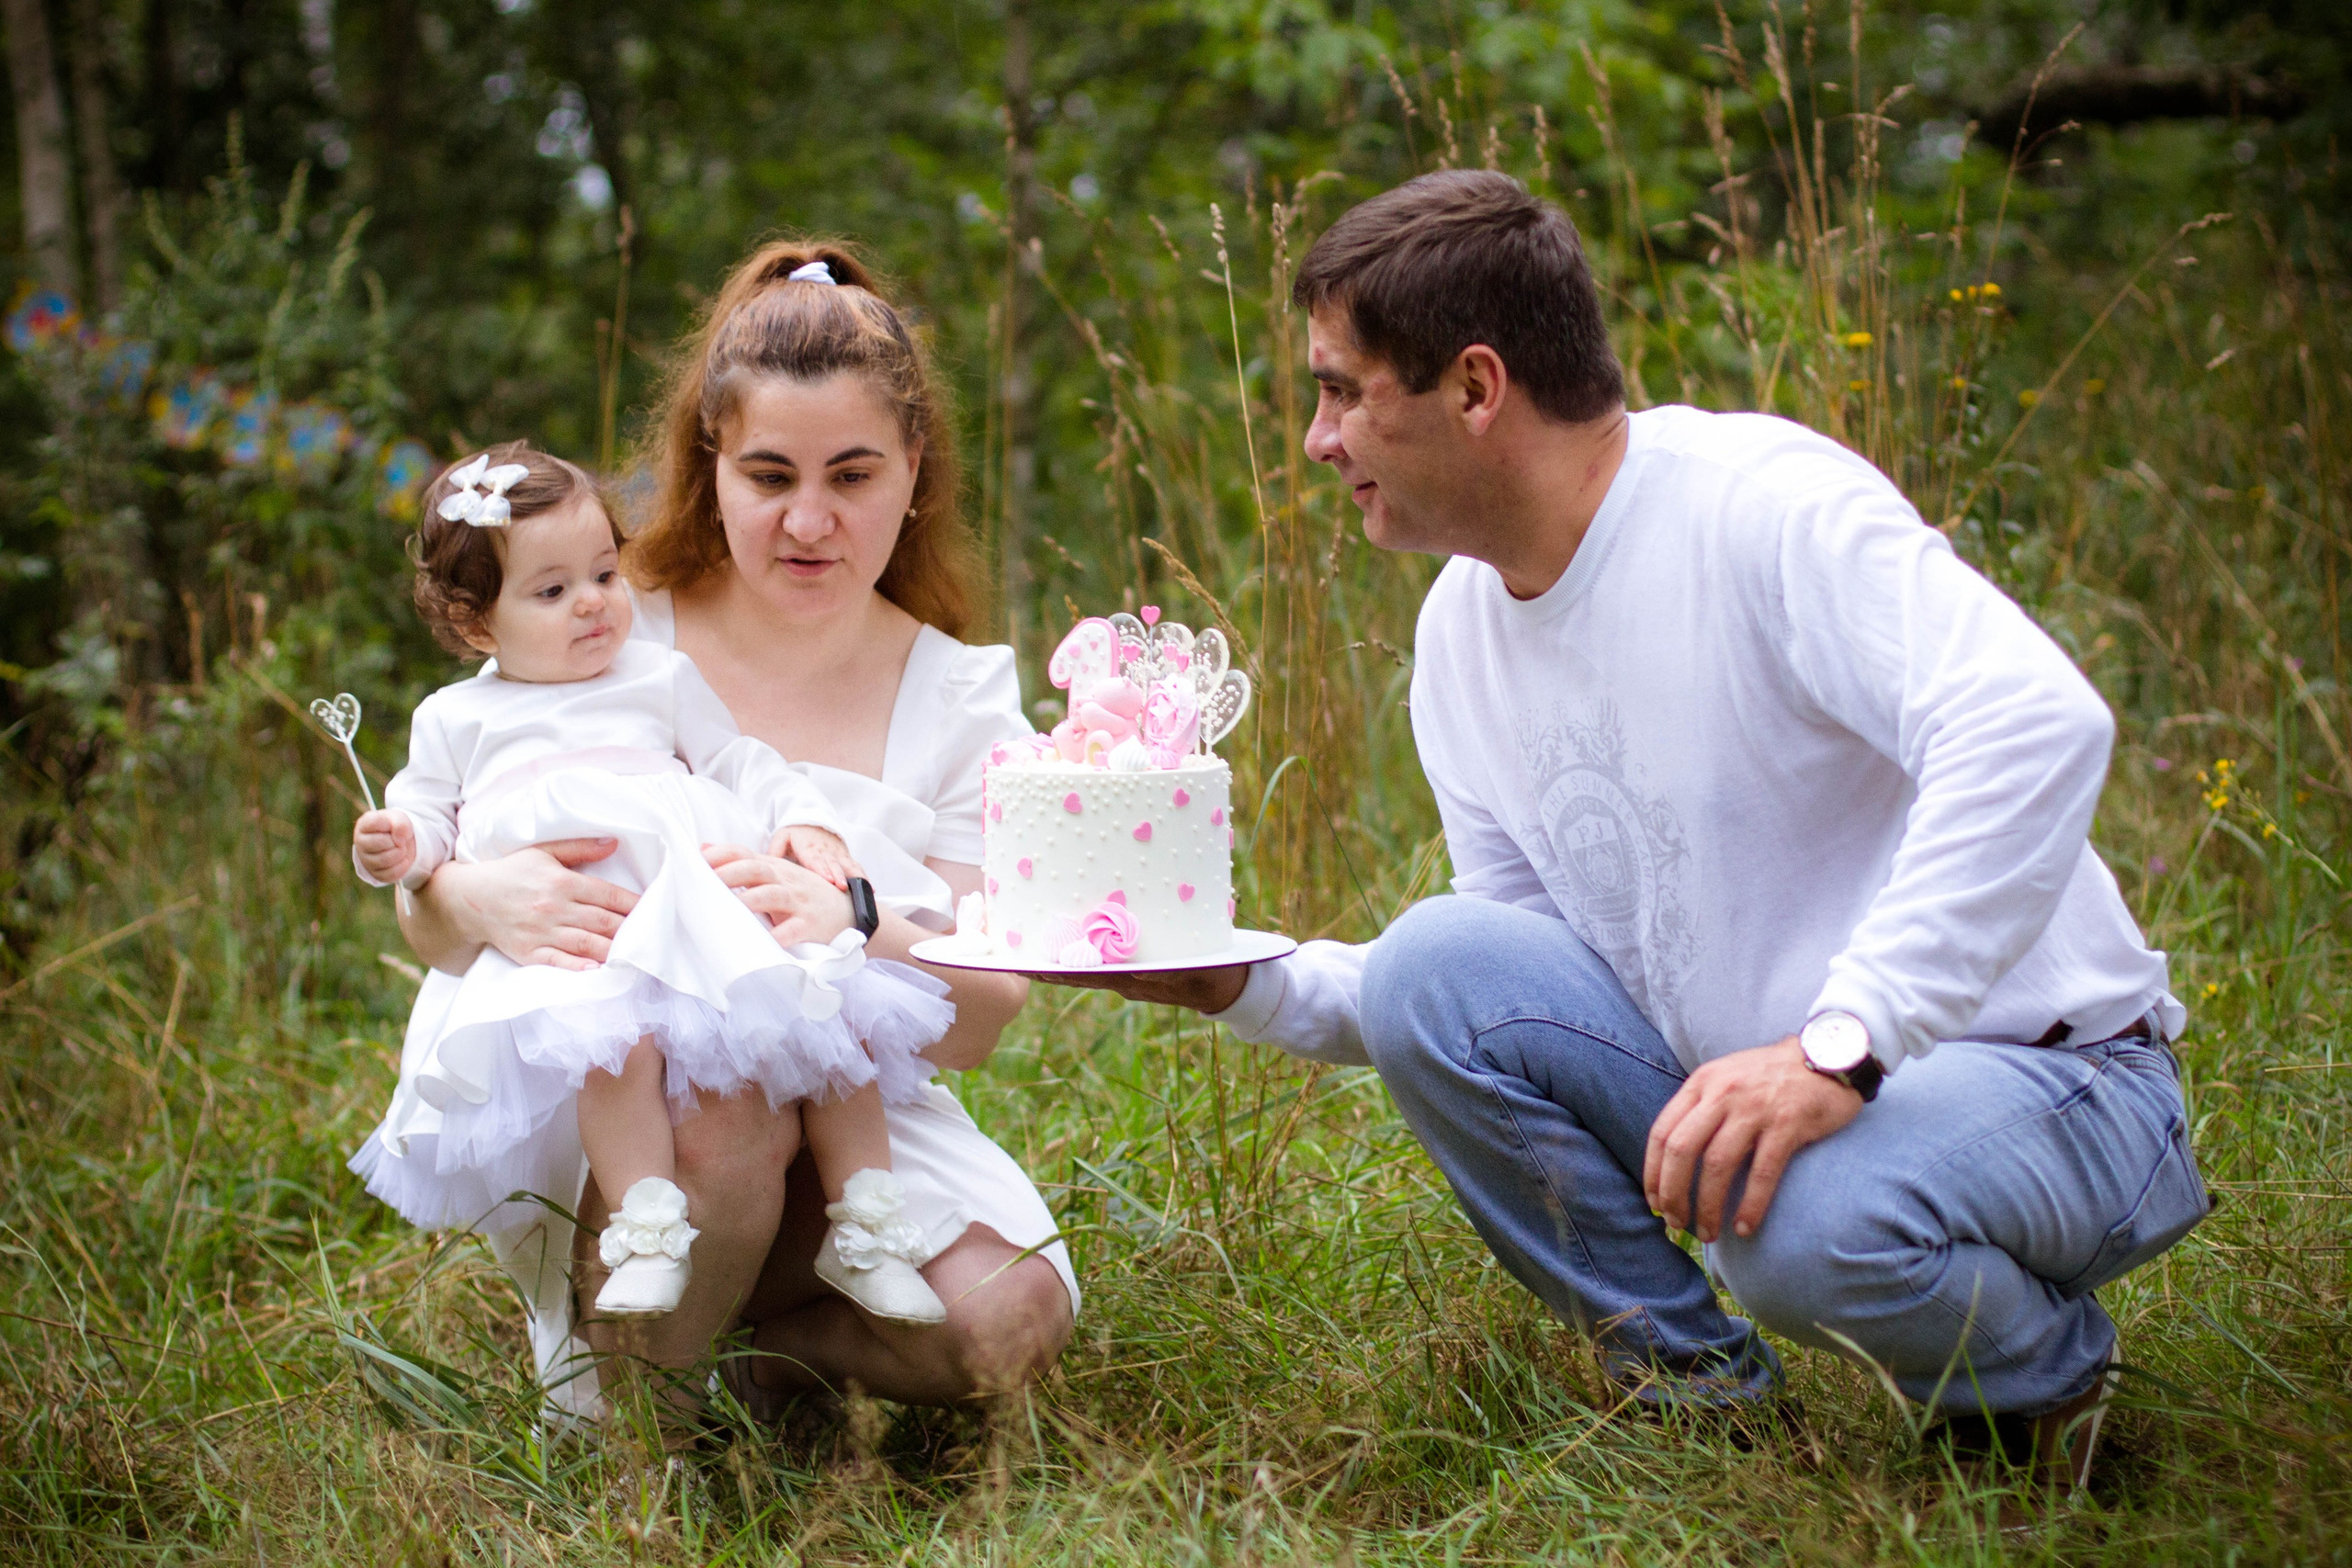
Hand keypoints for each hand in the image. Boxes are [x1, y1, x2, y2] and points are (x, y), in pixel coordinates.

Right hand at [354, 809, 417, 884]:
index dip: (390, 825)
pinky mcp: (375, 874)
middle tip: (400, 840)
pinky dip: (402, 866)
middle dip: (396, 841)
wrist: (400, 843)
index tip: (393, 826)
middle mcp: (360, 843)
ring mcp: (366, 860)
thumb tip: (400, 841)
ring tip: (401, 849)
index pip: (375, 823)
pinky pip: (391, 873)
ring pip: (385, 859)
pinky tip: (403, 859)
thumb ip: (400, 824)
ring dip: (401, 853)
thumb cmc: (395, 828)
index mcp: (364, 825)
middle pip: (380, 843)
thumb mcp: (400, 818)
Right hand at [445, 838, 636, 970]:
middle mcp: (553, 908)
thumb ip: (579, 848)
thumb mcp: (543, 852)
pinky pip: (558, 962)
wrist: (468, 899)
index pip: (607, 895)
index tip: (653, 910)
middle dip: (630, 929)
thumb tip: (614, 842)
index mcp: (561, 882)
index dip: (634, 904)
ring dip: (614, 950)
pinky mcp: (528, 953)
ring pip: (586, 943)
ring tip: (636, 956)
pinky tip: (598, 970)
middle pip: (602, 921)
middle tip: (654, 936)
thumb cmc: (511, 872)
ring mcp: (541, 932)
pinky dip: (579, 968)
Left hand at [704, 843, 854, 946]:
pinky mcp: (811, 924)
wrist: (852, 913)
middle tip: (708, 881)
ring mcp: (799, 902)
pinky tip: (768, 941)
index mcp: (775, 868)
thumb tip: (703, 849)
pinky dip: (782, 935)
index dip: (721, 855)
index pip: (745, 854)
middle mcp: (786, 880)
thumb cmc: (805, 895)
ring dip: (752, 900)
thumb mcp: (778, 874)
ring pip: (774, 895)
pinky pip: (795, 929)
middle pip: (756, 870)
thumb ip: (744, 863)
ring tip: (734, 907)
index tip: (698, 861)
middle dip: (731, 874)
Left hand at [768, 824, 861, 890]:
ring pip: (847, 864)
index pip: (814, 858)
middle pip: (833, 863)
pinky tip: (871, 889)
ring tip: (862, 889)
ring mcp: (837, 853)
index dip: (821, 868)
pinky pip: (856, 867)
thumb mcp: (782, 837)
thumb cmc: (796, 834)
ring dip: (854, 876)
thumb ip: (775, 850)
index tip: (826, 878)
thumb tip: (767, 864)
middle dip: (839, 874)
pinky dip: (864, 877)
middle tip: (843, 887)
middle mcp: (825, 849)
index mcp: (808, 846)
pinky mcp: (846, 856)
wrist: (813, 820)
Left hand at [1022, 963, 1250, 1013]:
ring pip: (1088, 967)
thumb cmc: (1214, 974)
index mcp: (1134, 980)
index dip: (1059, 970)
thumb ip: (1167, 972)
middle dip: (1050, 965)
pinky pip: (1106, 959)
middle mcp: (1126, 979)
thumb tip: (1137, 973)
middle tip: (1016, 959)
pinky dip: (1086, 951)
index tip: (1031, 966)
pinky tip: (1072, 939)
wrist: (1231, 985)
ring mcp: (1130, 974)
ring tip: (1032, 949)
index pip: (1088, 976)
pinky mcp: (1138, 967)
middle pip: (1080, 972)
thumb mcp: (1194, 973)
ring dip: (1062, 959)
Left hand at [1642, 1037, 1863, 1243]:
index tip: (1655, 1203)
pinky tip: (1745, 1227)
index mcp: (1701, 1083)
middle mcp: (1722, 1093)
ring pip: (1717, 1165)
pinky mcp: (1787, 1125)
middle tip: (1676, 1223)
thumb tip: (1672, 1158)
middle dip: (1673, 1194)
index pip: (1662, 1133)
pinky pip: (1762, 1173)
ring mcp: (1755, 1109)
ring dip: (1708, 1207)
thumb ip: (1699, 1107)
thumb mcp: (1724, 1078)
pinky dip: (1750, 1205)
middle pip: (1682, 1151)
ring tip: (1708, 1233)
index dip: (1653, 1173)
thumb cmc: (1770, 1076)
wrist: (1826, 1055)